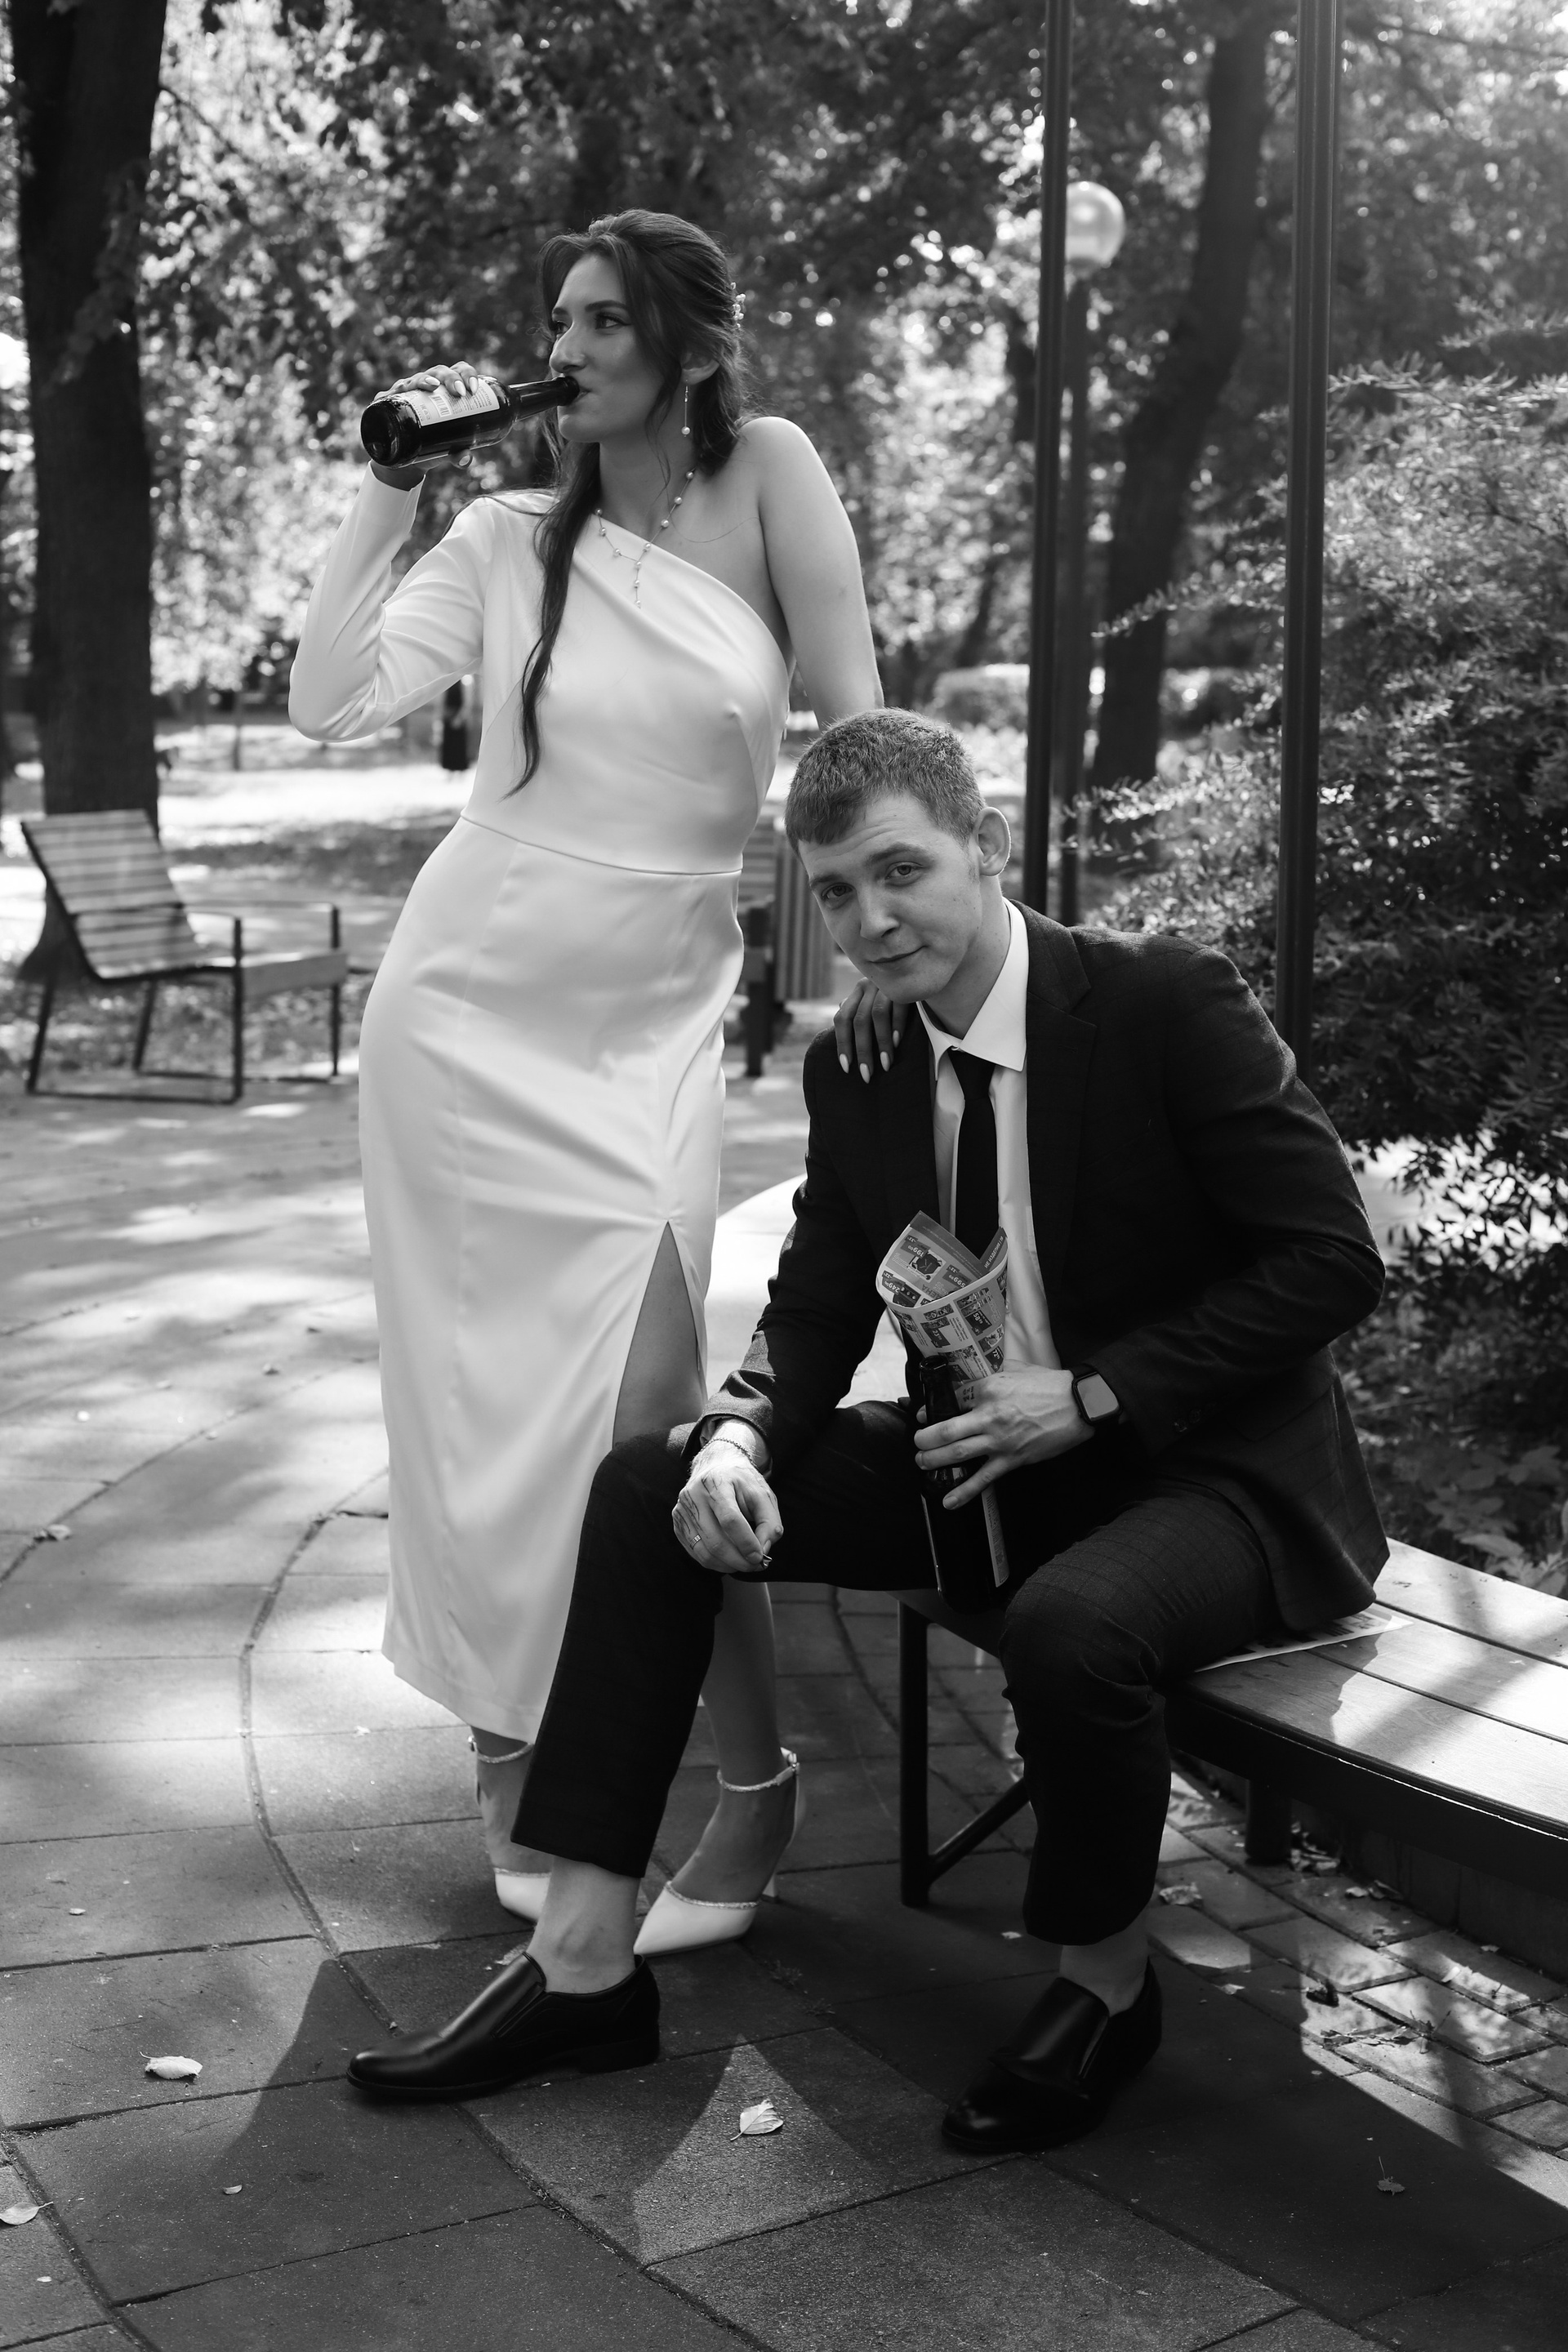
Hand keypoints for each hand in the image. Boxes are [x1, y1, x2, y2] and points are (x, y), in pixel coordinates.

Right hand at [369, 359, 482, 484]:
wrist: (406, 458)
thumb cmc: (432, 445)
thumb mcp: (448, 450)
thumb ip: (459, 454)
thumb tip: (464, 460)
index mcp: (446, 390)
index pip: (458, 371)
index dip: (467, 374)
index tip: (473, 390)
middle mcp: (427, 386)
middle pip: (439, 371)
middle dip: (450, 377)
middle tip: (459, 392)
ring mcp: (408, 392)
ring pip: (415, 378)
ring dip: (424, 379)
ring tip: (433, 386)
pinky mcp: (390, 403)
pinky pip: (391, 393)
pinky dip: (397, 390)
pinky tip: (402, 389)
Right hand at [672, 1441, 784, 1575]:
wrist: (715, 1467)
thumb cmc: (741, 1483)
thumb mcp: (763, 1494)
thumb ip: (769, 1522)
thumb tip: (762, 1551)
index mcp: (716, 1483)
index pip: (730, 1519)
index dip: (746, 1542)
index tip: (760, 1557)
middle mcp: (693, 1496)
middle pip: (716, 1541)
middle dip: (739, 1560)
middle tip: (756, 1565)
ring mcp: (682, 1511)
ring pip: (705, 1553)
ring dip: (728, 1565)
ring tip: (745, 1563)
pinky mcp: (678, 1524)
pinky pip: (696, 1553)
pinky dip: (716, 1563)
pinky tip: (729, 1558)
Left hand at [832, 978, 904, 1082]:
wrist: (920, 969)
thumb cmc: (894, 990)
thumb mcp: (874, 996)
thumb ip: (858, 1005)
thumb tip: (841, 1010)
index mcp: (858, 990)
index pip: (842, 1018)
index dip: (842, 1043)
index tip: (846, 1067)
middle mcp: (869, 985)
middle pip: (859, 1021)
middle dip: (862, 1050)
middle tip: (866, 1074)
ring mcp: (887, 984)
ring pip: (878, 1015)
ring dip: (881, 1043)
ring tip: (885, 1064)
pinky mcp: (906, 985)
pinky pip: (899, 1007)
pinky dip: (897, 1026)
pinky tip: (897, 1044)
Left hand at [913, 1367, 1091, 1504]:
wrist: (1079, 1404)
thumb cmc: (1050, 1385)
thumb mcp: (1017, 1370)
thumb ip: (994, 1374)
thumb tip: (979, 1378)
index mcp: (989, 1388)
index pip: (952, 1399)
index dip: (932, 1409)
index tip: (923, 1416)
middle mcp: (989, 1414)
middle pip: (946, 1429)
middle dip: (925, 1439)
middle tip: (917, 1444)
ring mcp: (1000, 1439)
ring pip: (958, 1453)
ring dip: (935, 1461)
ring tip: (922, 1464)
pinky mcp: (1012, 1458)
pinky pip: (984, 1478)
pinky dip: (965, 1492)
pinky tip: (949, 1502)